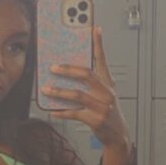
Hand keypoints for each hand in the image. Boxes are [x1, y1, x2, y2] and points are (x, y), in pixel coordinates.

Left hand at [41, 28, 130, 151]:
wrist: (119, 135)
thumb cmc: (109, 113)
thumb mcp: (105, 94)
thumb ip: (93, 82)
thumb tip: (71, 70)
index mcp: (108, 84)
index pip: (102, 60)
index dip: (98, 44)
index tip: (94, 29)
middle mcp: (106, 93)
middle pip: (86, 74)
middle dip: (68, 69)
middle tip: (53, 67)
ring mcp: (102, 107)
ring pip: (77, 94)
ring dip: (59, 91)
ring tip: (46, 89)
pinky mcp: (95, 120)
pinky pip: (74, 113)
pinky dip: (61, 112)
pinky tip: (52, 110)